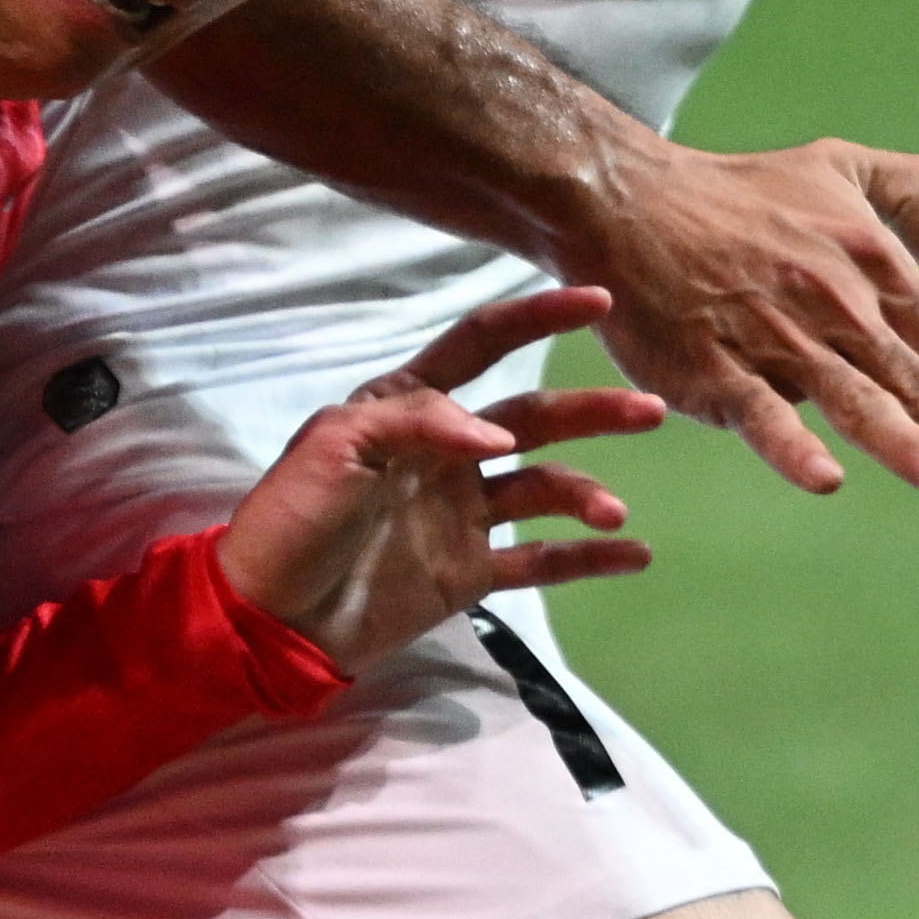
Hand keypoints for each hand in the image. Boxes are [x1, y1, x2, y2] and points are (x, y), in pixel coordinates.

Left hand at [216, 286, 665, 673]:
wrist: (269, 618)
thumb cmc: (291, 518)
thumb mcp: (337, 446)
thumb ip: (419, 421)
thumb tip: (501, 435)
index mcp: (407, 407)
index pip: (481, 347)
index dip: (537, 319)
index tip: (597, 300)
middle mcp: (445, 453)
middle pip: (534, 418)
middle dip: (592, 411)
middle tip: (649, 409)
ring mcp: (461, 514)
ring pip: (544, 489)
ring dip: (586, 494)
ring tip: (612, 511)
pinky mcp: (468, 573)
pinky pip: (541, 560)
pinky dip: (588, 559)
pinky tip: (635, 555)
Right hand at [574, 131, 918, 504]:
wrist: (631, 199)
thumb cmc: (733, 192)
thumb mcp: (835, 164)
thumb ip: (907, 190)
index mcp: (871, 269)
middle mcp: (837, 308)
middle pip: (918, 383)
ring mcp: (776, 340)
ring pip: (855, 400)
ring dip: (910, 446)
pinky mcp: (714, 366)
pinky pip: (761, 413)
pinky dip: (793, 446)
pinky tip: (827, 480)